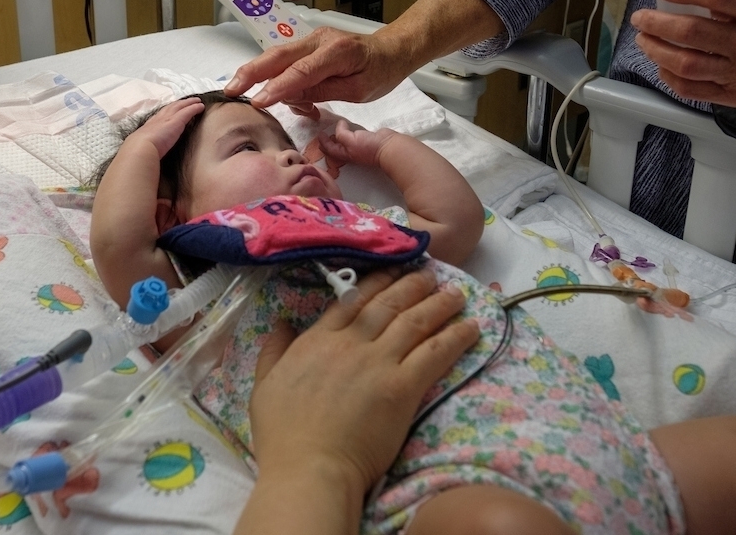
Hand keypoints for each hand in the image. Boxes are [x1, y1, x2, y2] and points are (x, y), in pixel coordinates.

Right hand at [127, 97, 204, 156]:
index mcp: (150, 127)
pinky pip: (188, 111)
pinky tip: (201, 106)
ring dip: (188, 102)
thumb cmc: (140, 152)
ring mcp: (167, 119)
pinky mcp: (176, 121)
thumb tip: (149, 156)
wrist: (141, 149)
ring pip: (180, 106)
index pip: (160, 116)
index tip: (173, 109)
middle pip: (170, 107)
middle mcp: (158, 120)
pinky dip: (194, 107)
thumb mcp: (143, 147)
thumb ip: (148, 148)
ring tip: (197, 101)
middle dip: (179, 103)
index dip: (168, 111)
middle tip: (188, 101)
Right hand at [223, 27, 416, 115]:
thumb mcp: (358, 90)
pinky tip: (288, 98)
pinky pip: (286, 61)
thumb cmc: (380, 71)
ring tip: (269, 104)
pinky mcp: (308, 44)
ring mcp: (311, 39)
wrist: (391, 50)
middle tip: (231, 91)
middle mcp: (319, 39)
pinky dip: (278, 78)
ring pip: (277, 57)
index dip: (277, 87)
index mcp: (337, 51)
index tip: (257, 102)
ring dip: (265, 80)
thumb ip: (323, 91)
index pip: (300, 71)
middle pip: (277, 56)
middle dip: (251, 73)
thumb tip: (291, 96)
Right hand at [248, 268, 478, 494]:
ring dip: (439, 304)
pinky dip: (455, 337)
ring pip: (415, 322)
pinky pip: (435, 353)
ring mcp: (379, 363)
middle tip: (431, 273)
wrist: (309, 468)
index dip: (378, 282)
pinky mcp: (403, 387)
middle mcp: (351, 343)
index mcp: (318, 340)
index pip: (353, 300)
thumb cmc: (282, 436)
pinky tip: (471, 327)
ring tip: (457, 293)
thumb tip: (282, 323)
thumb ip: (274, 351)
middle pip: (389, 304)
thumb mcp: (264, 385)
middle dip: (413, 285)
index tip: (394, 268)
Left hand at [317, 119, 393, 168]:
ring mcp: (359, 146)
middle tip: (324, 134)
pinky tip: (349, 127)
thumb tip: (339, 126)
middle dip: (329, 142)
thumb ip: (341, 134)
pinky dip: (349, 131)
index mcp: (345, 154)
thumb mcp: (350, 141)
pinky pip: (354, 135)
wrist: (388, 147)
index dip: (323, 142)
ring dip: (339, 136)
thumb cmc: (369, 147)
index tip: (319, 134)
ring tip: (335, 129)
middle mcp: (351, 151)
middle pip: (336, 147)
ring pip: (345, 141)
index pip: (330, 149)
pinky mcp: (367, 139)